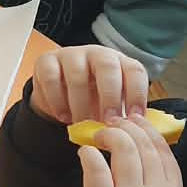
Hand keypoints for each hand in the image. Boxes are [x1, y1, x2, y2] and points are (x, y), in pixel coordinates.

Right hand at [29, 45, 149, 125]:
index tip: (135, 119)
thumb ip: (124, 114)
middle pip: (107, 67)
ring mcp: (71, 55)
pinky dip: (57, 101)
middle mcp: (97, 54)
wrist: (60, 91)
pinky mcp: (46, 61)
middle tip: (108, 122)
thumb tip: (140, 132)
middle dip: (109, 96)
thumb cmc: (93, 98)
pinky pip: (51, 79)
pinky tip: (63, 116)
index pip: (134, 71)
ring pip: (77, 75)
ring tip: (81, 124)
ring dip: (80, 104)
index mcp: (120, 62)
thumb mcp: (112, 103)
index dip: (137, 94)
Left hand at [72, 116, 183, 186]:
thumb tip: (141, 142)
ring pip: (123, 150)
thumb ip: (158, 183)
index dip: (148, 130)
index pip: (164, 151)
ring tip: (97, 136)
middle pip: (143, 146)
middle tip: (111, 123)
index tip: (133, 120)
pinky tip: (84, 153)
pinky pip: (96, 168)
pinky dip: (89, 154)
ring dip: (107, 135)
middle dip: (126, 127)